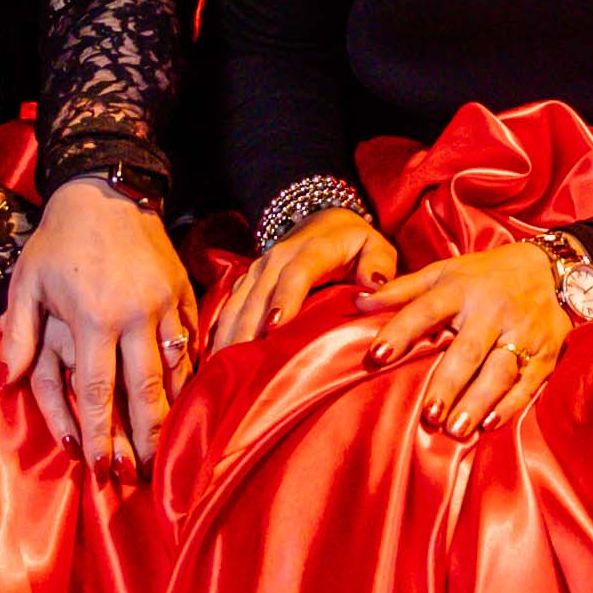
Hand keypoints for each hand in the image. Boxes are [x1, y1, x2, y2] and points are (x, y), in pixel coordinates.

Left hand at [0, 176, 197, 477]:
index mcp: (92, 318)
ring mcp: (165, 303)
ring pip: (176, 371)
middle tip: (147, 473)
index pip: (96, 391)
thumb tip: (6, 385)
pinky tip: (191, 399)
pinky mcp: (184, 292)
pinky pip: (192, 343)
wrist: (105, 188)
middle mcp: (134, 316)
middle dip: (146, 438)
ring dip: (175, 412)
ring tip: (173, 447)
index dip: (99, 434)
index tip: (102, 468)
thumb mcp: (27, 283)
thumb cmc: (58, 240)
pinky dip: (192, 374)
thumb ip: (19, 336)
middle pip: (145, 391)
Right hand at [205, 199, 395, 350]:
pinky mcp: (247, 281)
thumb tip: (374, 286)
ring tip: (220, 371)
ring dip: (227, 335)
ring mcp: (258, 269)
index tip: (275, 327)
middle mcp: (278, 257)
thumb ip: (379, 265)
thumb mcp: (376, 248)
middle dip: (247, 329)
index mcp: (313, 250)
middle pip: (258, 294)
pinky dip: (220, 332)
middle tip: (239, 366)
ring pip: (238, 302)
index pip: (297, 273)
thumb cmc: (356, 246)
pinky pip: (229, 307)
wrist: (326, 221)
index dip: (285, 298)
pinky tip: (213, 361)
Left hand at [362, 235, 577, 438]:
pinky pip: (529, 381)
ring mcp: (524, 331)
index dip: (400, 331)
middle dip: (449, 383)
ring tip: (454, 430)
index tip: (376, 356)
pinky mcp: (547, 351)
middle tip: (428, 415)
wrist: (548, 268)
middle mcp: (493, 309)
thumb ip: (402, 290)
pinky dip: (510, 404)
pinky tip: (490, 424)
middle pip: (469, 350)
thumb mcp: (443, 272)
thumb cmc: (484, 275)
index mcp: (462, 288)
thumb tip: (358, 302)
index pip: (426, 310)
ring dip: (478, 401)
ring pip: (500, 370)